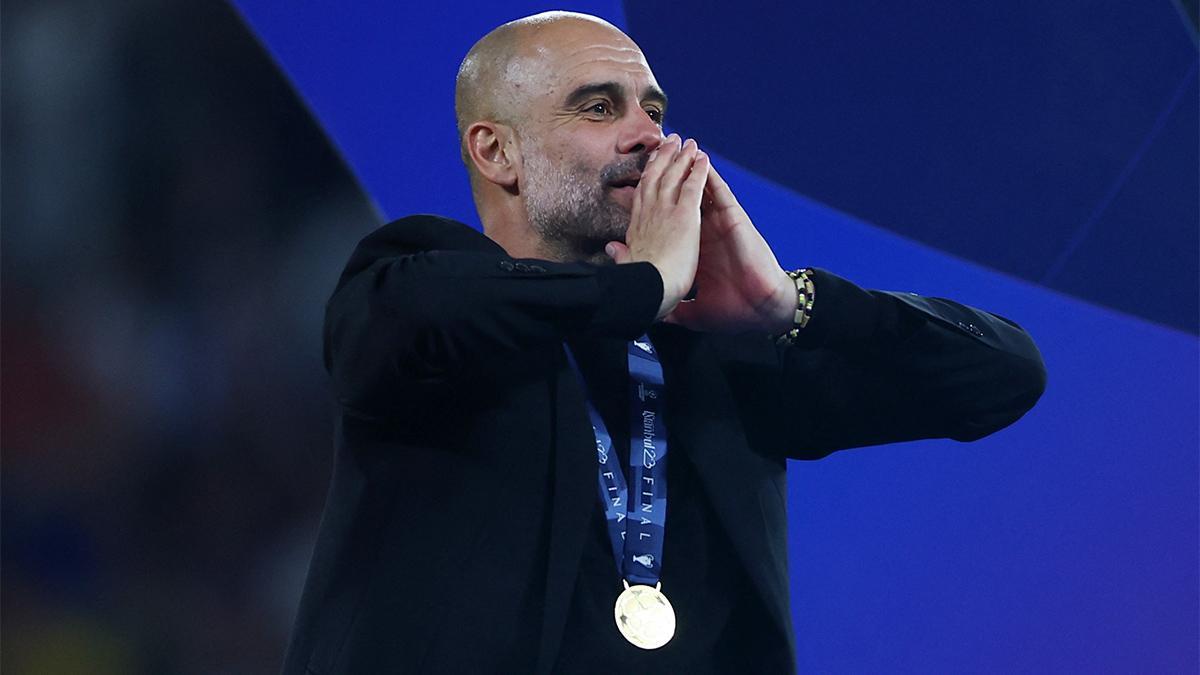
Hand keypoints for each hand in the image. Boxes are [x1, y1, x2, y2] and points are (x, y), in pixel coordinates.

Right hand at [605, 134, 708, 319]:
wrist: (651, 289)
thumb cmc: (640, 285)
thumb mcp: (625, 265)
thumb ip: (620, 254)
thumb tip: (611, 248)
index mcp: (637, 227)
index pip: (642, 194)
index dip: (647, 175)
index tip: (651, 162)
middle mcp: (649, 213)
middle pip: (655, 177)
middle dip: (663, 157)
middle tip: (670, 141)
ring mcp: (666, 211)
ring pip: (673, 176)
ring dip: (681, 157)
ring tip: (687, 142)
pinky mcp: (684, 215)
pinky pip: (692, 186)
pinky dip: (698, 170)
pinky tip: (703, 158)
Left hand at [662, 161, 795, 333]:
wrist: (758, 311)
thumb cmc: (730, 309)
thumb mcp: (689, 311)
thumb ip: (669, 307)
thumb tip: (651, 310)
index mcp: (692, 249)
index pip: (669, 220)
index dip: (655, 203)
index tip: (638, 190)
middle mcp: (703, 232)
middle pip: (680, 197)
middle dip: (668, 175)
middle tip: (654, 154)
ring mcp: (718, 224)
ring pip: (700, 189)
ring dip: (689, 167)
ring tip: (676, 146)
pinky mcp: (734, 221)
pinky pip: (720, 194)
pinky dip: (711, 177)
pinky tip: (702, 161)